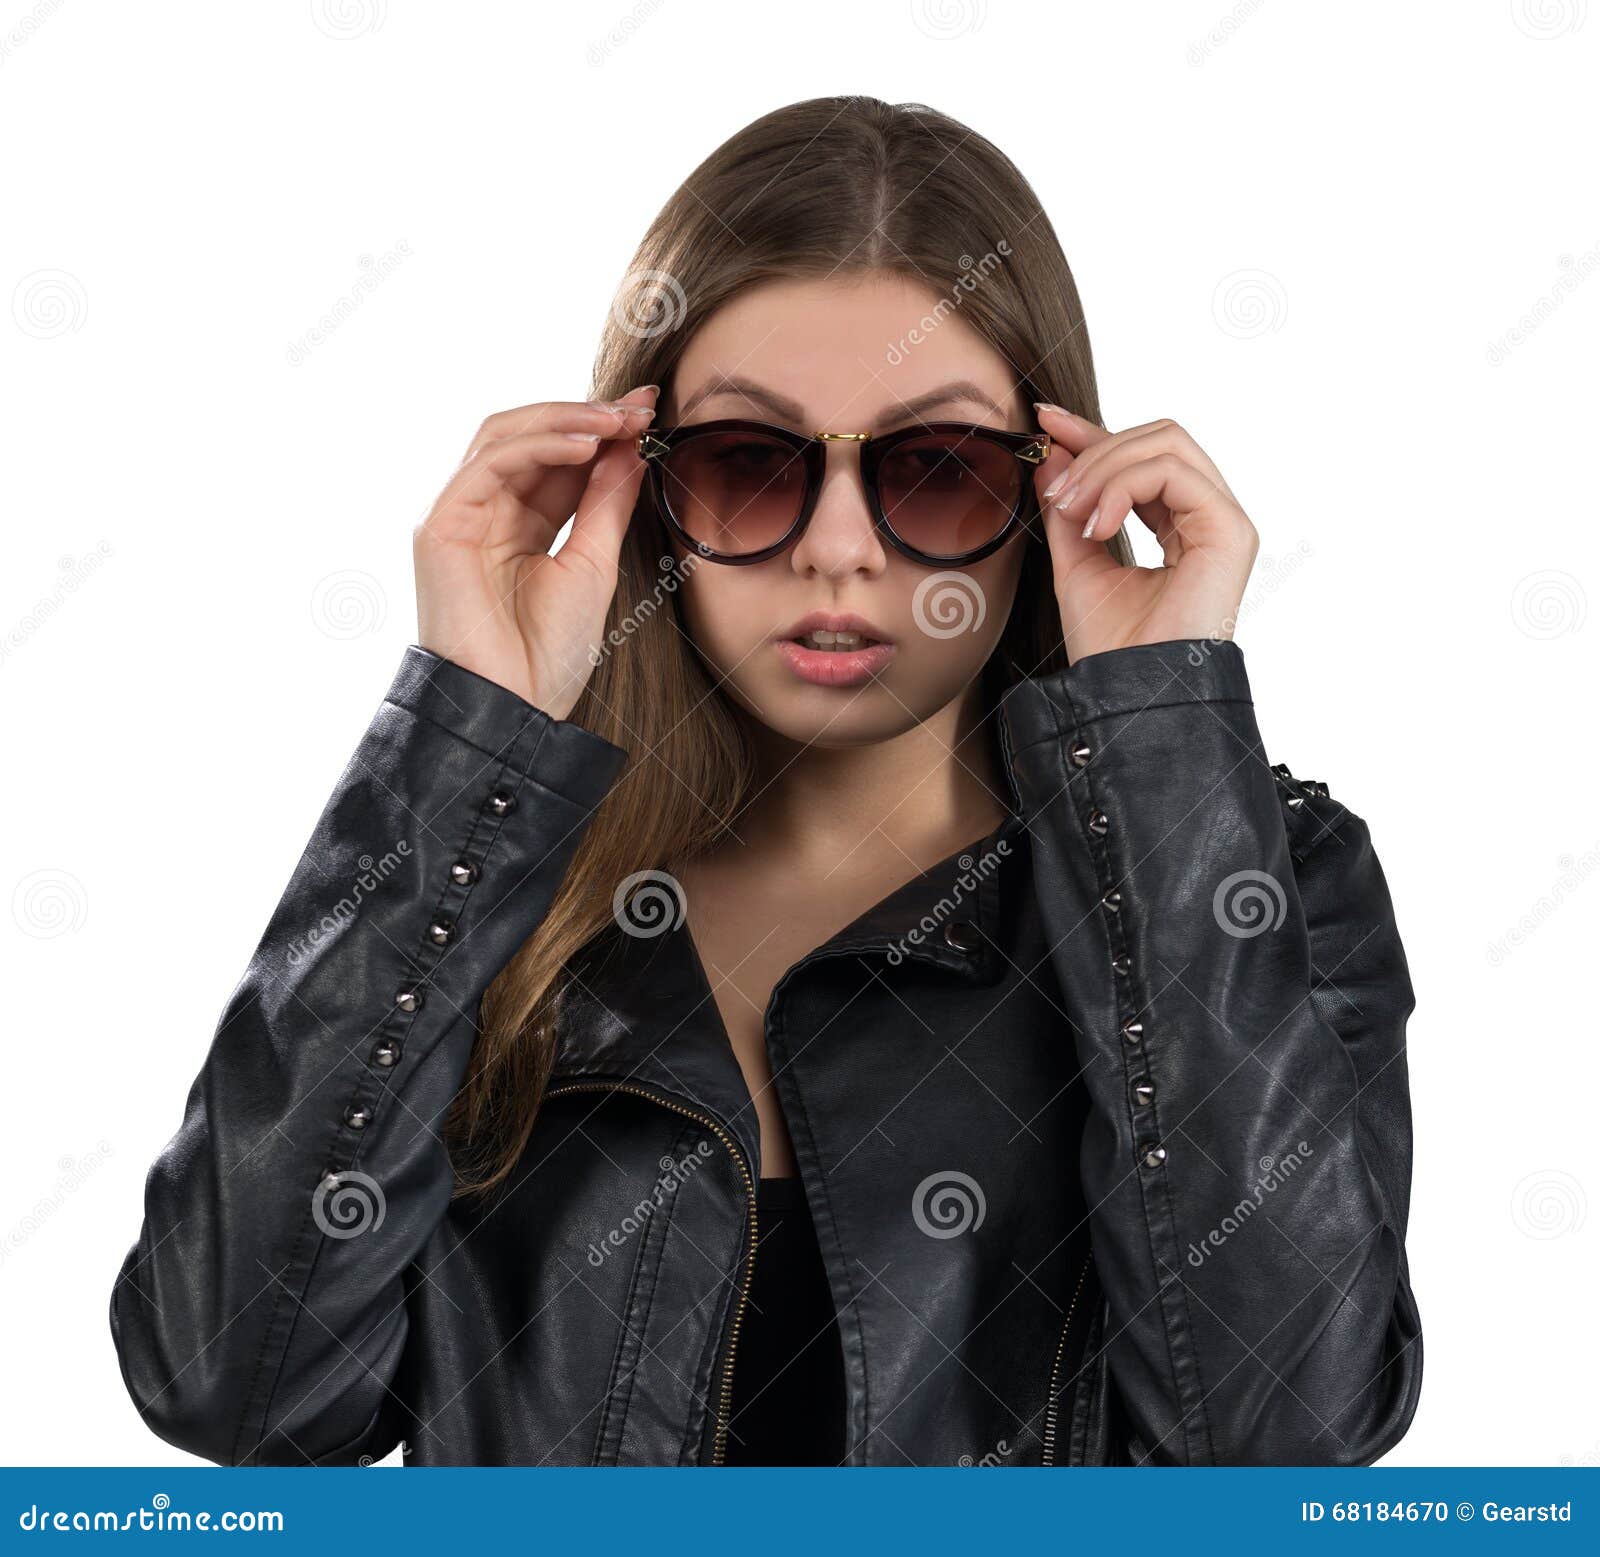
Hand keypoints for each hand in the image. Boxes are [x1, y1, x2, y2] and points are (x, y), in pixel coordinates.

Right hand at [413, 385, 658, 720]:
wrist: (515, 710)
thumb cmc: (549, 655)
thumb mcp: (594, 564)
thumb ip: (607, 503)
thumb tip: (630, 446)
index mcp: (515, 525)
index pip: (556, 458)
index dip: (601, 430)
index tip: (650, 411)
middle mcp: (482, 512)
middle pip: (529, 436)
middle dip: (588, 416)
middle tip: (641, 407)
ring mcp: (457, 515)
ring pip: (504, 436)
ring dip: (566, 419)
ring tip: (620, 420)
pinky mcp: (440, 525)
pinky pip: (490, 463)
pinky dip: (539, 444)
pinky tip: (587, 444)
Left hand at [1030, 406, 1257, 662]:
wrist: (1125, 692)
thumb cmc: (1108, 645)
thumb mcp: (1075, 562)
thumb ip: (1069, 508)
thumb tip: (1052, 454)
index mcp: (1180, 525)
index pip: (1142, 456)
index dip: (1092, 432)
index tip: (1045, 422)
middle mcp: (1208, 518)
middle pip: (1158, 437)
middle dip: (1095, 450)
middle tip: (1055, 492)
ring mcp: (1225, 522)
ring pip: (1166, 445)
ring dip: (1104, 468)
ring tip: (1072, 512)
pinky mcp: (1231, 531)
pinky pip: (1174, 472)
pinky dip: (1124, 487)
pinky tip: (1097, 525)